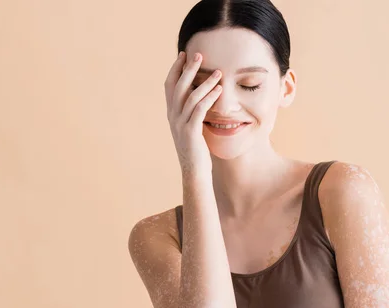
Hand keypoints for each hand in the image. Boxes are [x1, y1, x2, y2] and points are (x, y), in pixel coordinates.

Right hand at [164, 51, 222, 177]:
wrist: (194, 172)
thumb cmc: (196, 150)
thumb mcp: (191, 128)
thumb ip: (191, 113)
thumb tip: (199, 98)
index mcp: (171, 114)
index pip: (169, 85)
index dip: (175, 69)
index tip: (183, 55)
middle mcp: (173, 117)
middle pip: (177, 86)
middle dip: (188, 68)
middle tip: (198, 54)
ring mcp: (180, 124)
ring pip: (190, 96)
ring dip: (205, 81)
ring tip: (218, 72)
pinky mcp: (191, 132)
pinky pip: (199, 109)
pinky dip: (209, 97)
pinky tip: (219, 89)